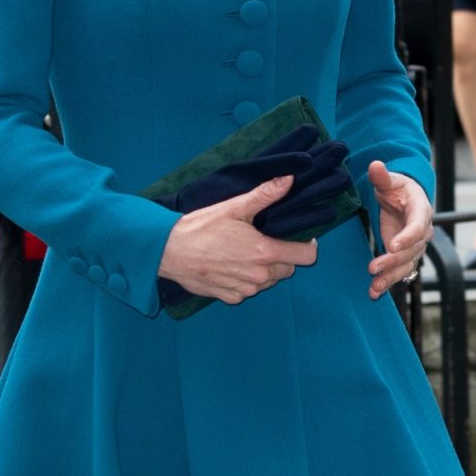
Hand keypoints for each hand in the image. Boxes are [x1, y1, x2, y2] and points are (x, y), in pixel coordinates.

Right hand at [157, 175, 317, 304]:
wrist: (168, 251)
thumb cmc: (202, 227)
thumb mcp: (235, 207)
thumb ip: (266, 194)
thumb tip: (289, 179)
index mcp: (265, 252)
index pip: (306, 256)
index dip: (307, 246)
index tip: (301, 238)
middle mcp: (258, 275)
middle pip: (288, 270)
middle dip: (283, 257)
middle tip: (265, 242)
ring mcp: (244, 289)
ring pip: (269, 281)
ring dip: (265, 270)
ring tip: (246, 253)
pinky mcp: (229, 298)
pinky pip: (249, 291)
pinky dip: (246, 281)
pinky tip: (232, 266)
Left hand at [367, 160, 432, 298]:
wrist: (402, 201)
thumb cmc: (397, 189)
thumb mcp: (389, 181)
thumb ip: (382, 176)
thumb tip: (375, 165)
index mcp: (421, 210)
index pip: (418, 225)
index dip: (407, 236)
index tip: (392, 245)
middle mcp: (422, 231)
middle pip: (412, 250)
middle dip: (393, 260)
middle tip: (373, 267)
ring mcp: (414, 246)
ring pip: (407, 265)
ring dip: (391, 277)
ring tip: (374, 286)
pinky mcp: (405, 256)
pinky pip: (400, 272)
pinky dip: (388, 283)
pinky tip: (374, 292)